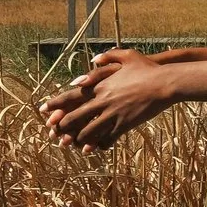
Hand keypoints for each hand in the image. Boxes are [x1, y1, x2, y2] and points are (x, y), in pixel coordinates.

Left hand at [40, 49, 176, 149]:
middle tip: (54, 133)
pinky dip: (98, 144)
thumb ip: (109, 56)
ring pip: (88, 131)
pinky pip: (107, 138)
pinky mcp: (124, 124)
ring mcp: (112, 113)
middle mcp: (102, 101)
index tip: (42, 110)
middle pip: (74, 117)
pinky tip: (93, 149)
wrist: (165, 83)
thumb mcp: (128, 56)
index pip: (70, 96)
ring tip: (71, 144)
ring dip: (78, 139)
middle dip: (62, 127)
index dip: (54, 104)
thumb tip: (95, 59)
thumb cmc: (148, 68)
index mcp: (99, 85)